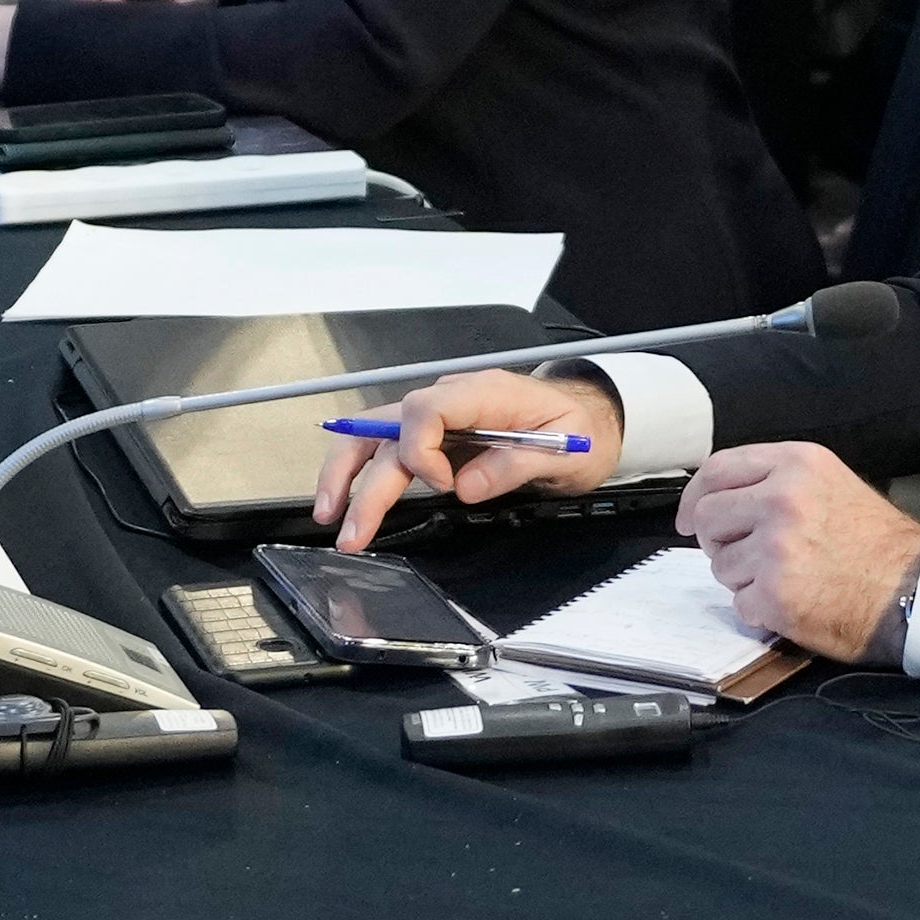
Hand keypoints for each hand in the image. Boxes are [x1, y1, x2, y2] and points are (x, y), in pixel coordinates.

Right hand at [312, 369, 625, 549]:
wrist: (588, 421)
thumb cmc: (577, 430)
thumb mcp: (566, 451)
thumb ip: (517, 464)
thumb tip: (468, 485)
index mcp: (485, 393)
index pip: (427, 409)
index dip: (422, 450)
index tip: (443, 485)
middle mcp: (454, 399)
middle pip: (390, 428)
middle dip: (362, 478)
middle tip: (349, 526)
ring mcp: (442, 417)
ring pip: (378, 436)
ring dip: (347, 474)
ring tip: (331, 515)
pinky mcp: (438, 437)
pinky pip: (391, 447)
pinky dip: (365, 472)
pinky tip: (349, 500)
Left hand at [680, 443, 919, 663]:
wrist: (913, 592)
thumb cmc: (878, 545)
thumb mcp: (830, 484)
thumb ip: (776, 481)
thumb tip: (717, 497)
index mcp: (797, 464)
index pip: (718, 468)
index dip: (696, 495)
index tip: (689, 517)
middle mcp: (782, 499)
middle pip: (708, 516)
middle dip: (720, 541)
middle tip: (748, 555)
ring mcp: (776, 547)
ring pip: (719, 564)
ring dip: (743, 578)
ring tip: (786, 577)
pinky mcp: (775, 593)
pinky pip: (739, 603)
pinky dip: (759, 610)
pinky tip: (794, 601)